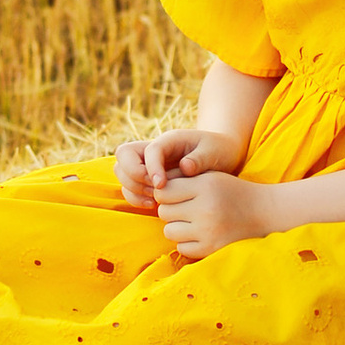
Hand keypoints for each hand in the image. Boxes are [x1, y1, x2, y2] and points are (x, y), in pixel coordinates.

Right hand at [114, 124, 242, 208]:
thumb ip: (201, 158)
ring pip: (122, 172)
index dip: (151, 168)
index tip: (161, 185)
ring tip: (155, 201)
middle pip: (124, 156)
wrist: (222, 156)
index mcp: (170, 139)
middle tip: (157, 192)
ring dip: (133, 189)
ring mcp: (148, 164)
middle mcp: (154, 150)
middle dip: (135, 177)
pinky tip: (154, 205)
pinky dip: (136, 197)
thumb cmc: (220, 150)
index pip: (150, 150)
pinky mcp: (148, 179)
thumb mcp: (216, 151)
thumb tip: (185, 167)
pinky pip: (130, 187)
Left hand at [152, 170, 267, 264]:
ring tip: (193, 222)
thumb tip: (150, 194)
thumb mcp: (210, 178)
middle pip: (164, 212)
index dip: (167, 193)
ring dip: (177, 227)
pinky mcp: (211, 249)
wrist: (263, 213)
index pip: (164, 191)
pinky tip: (200, 234)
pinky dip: (187, 242)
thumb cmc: (231, 192)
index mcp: (205, 186)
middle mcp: (206, 209)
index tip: (177, 195)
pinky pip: (181, 248)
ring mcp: (208, 232)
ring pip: (169, 231)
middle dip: (172, 211)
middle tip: (187, 209)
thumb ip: (182, 181)